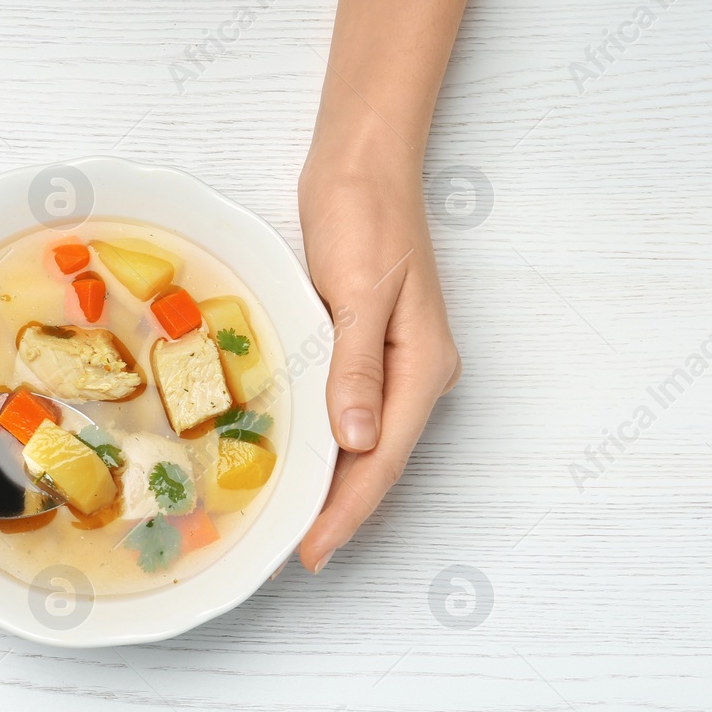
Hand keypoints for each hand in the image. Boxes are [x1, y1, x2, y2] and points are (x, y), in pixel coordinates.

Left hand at [295, 144, 460, 572]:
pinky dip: (325, 442)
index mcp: (423, 366)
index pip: (384, 459)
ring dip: (331, 483)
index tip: (311, 552)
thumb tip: (355, 440)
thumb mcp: (359, 289)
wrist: (364, 159)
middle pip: (379, 461)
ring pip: (364, 441)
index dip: (348, 511)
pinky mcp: (368, 345)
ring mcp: (395, 361)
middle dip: (339, 510)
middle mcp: (417, 374)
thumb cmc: (364, 214)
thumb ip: (357, 367)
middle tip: (288, 552)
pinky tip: (296, 457)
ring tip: (289, 521)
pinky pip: (348, 411)